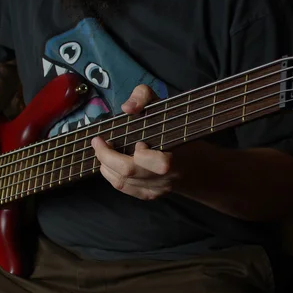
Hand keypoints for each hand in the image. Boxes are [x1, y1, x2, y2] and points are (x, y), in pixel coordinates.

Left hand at [91, 85, 179, 200]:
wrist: (193, 163)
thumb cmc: (176, 130)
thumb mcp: (163, 105)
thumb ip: (144, 96)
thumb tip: (127, 108)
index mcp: (176, 157)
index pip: (160, 163)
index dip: (142, 154)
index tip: (138, 141)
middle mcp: (166, 178)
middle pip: (129, 172)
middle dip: (107, 156)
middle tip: (98, 142)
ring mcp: (157, 189)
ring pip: (122, 182)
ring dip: (105, 165)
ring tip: (102, 150)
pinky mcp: (149, 195)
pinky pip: (123, 188)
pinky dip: (110, 174)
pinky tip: (108, 163)